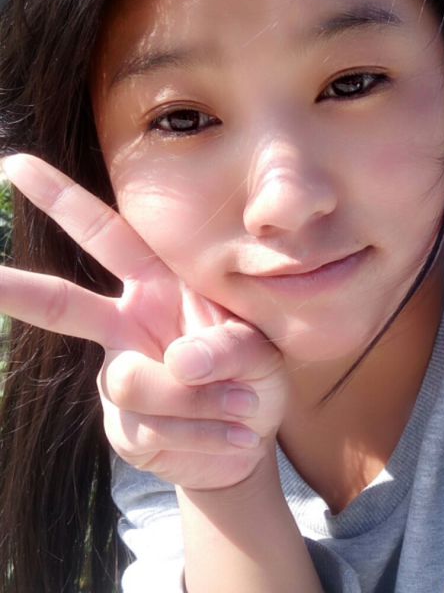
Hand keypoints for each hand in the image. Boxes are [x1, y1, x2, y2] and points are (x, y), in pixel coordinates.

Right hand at [0, 154, 287, 489]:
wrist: (252, 437)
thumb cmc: (254, 377)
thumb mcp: (259, 351)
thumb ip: (229, 347)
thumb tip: (179, 359)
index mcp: (159, 289)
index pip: (110, 238)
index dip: (65, 202)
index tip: (17, 166)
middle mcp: (128, 327)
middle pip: (65, 304)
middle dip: (17, 288)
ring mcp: (121, 377)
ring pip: (134, 381)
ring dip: (198, 399)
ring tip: (241, 403)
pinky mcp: (124, 427)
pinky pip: (153, 428)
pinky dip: (205, 434)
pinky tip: (234, 436)